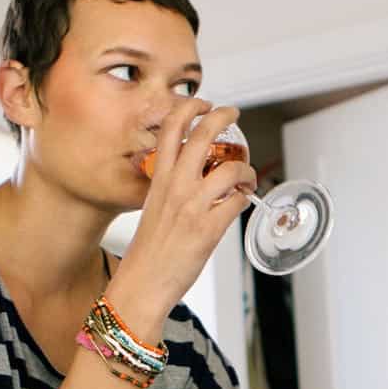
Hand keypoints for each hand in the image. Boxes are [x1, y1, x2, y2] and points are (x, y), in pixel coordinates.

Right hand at [112, 100, 255, 320]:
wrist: (140, 285)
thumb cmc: (147, 254)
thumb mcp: (154, 210)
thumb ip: (172, 191)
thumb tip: (198, 182)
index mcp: (158, 181)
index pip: (170, 129)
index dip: (189, 108)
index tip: (202, 103)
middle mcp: (175, 187)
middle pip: (202, 134)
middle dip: (223, 116)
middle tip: (233, 113)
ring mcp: (193, 207)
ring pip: (231, 169)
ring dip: (246, 169)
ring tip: (246, 176)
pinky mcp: (209, 229)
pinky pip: (237, 201)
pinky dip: (244, 198)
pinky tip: (241, 202)